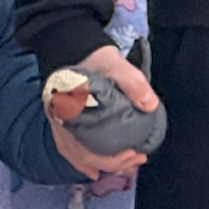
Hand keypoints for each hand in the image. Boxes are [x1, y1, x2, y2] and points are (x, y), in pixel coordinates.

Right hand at [45, 41, 156, 177]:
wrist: (67, 39)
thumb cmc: (91, 53)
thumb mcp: (116, 65)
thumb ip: (133, 84)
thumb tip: (151, 106)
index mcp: (73, 111)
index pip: (90, 147)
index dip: (114, 158)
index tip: (136, 154)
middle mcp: (60, 120)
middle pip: (81, 155)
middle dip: (109, 163)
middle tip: (135, 160)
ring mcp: (57, 119)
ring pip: (72, 153)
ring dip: (93, 165)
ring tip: (115, 169)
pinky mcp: (58, 116)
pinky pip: (65, 145)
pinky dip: (77, 159)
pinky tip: (89, 168)